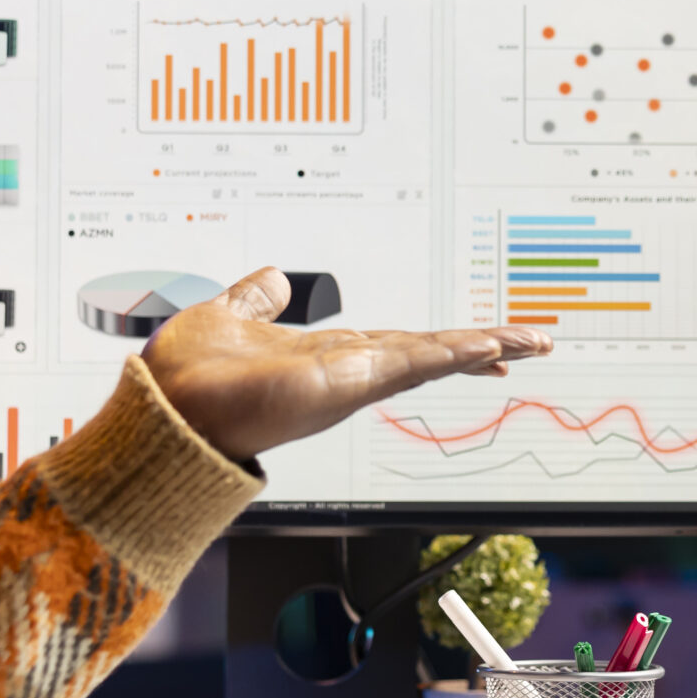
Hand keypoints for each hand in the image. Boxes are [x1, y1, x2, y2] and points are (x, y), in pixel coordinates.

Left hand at [144, 268, 550, 460]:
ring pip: (431, 356)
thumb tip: (271, 281)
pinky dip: (451, 354)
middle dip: (482, 347)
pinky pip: (411, 364)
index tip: (479, 340)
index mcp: (324, 356)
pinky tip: (486, 346)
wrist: (165, 417)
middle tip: (531, 343)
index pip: (398, 344)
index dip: (440, 340)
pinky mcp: (348, 383)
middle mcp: (346, 371)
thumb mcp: (227, 316)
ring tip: (529, 342)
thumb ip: (255, 301)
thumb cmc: (186, 379)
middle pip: (428, 352)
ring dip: (482, 347)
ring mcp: (351, 380)